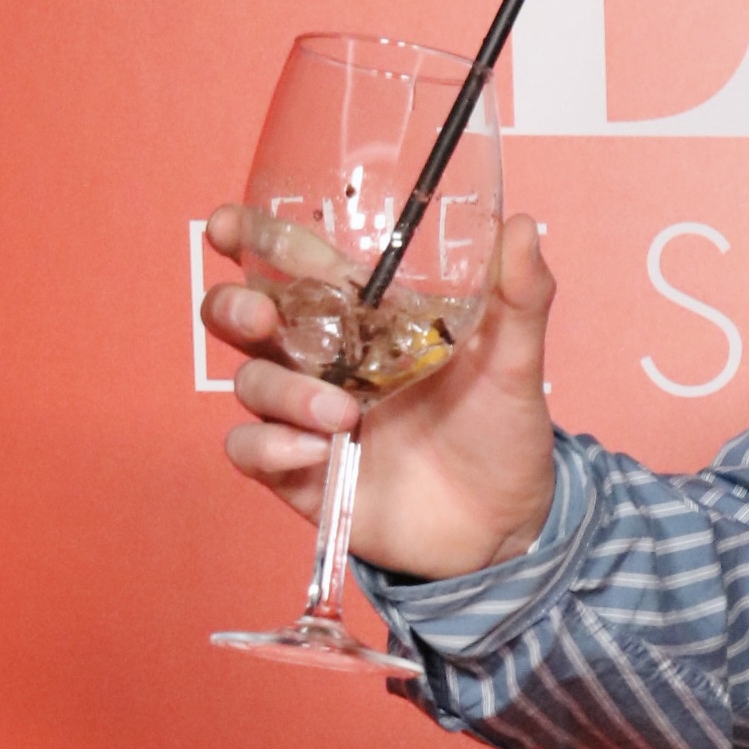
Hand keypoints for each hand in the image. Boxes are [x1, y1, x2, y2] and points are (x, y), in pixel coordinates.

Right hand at [201, 203, 560, 579]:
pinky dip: (269, 446)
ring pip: (249, 380)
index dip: (248, 237)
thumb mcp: (514, 362)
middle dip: (234, 305)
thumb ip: (519, 297)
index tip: (227, 226)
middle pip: (239, 313)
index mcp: (360, 316)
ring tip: (345, 415)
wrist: (504, 522)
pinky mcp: (299, 470)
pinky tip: (317, 451)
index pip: (289, 262)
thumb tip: (521, 226)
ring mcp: (305, 414)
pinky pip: (248, 448)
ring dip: (282, 390)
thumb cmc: (500, 431)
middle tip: (263, 317)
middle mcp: (321, 358)